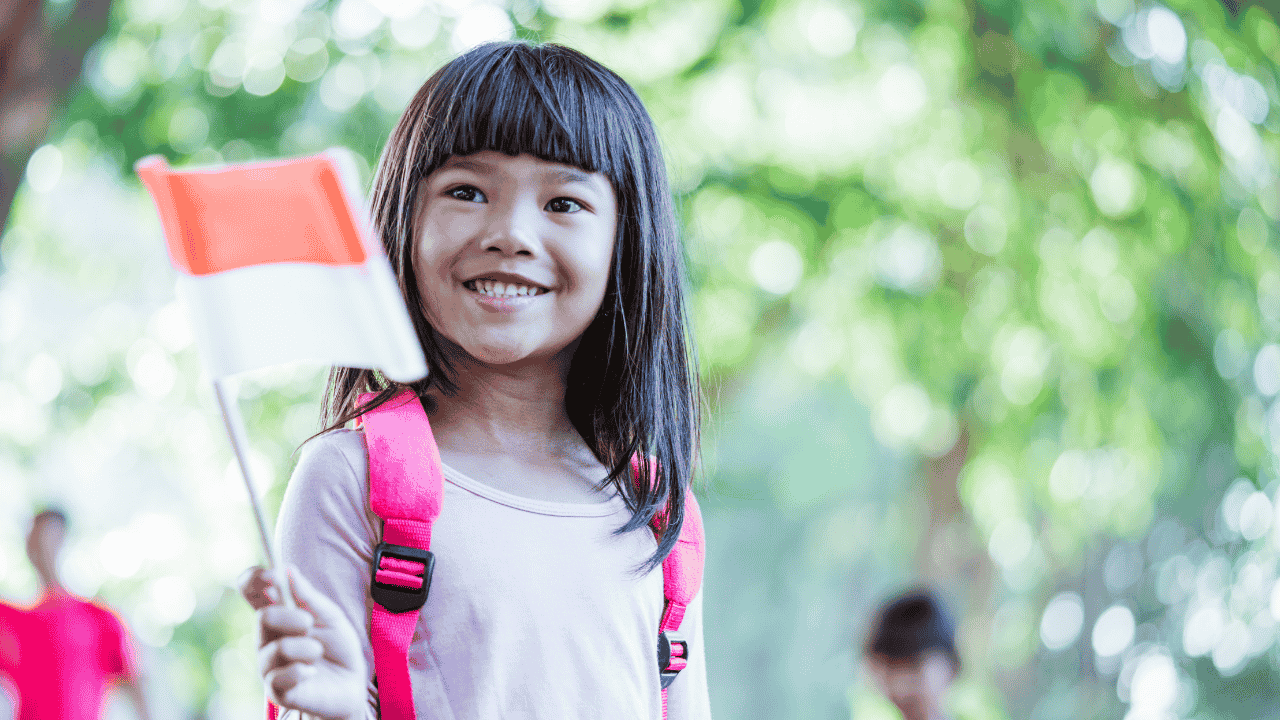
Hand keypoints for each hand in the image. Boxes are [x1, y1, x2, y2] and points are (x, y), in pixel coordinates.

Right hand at [239, 566, 367, 719]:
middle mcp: (268, 638)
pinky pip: (277, 678)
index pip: (251, 591)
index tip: (271, 575)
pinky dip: (299, 671)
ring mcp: (269, 664)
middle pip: (263, 617)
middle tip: (309, 624)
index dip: (254, 578)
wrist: (351, 684)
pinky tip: (311, 672)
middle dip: (289, 617)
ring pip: (275, 648)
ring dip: (304, 648)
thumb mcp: (331, 616)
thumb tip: (288, 570)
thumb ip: (308, 597)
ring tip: (318, 653)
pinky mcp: (276, 690)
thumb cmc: (338, 647)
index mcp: (279, 614)